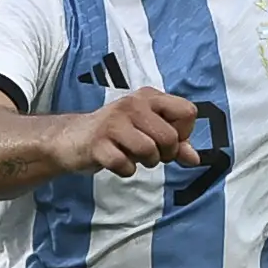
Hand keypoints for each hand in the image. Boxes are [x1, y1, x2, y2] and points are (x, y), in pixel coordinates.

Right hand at [52, 87, 200, 176]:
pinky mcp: (98, 143)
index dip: (183, 133)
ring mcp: (114, 122)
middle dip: (165, 154)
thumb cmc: (116, 134)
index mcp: (149, 97)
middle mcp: (133, 104)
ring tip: (132, 155)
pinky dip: (125, 170)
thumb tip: (195, 159)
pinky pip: (125, 165)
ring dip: (145, 162)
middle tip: (150, 153)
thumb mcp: (147, 131)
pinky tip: (116, 160)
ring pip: (149, 151)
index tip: (166, 138)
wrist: (72, 137)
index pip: (188, 112)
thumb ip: (175, 143)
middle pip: (170, 137)